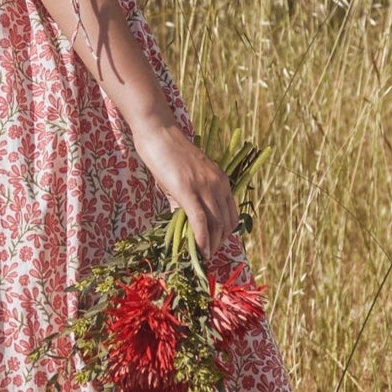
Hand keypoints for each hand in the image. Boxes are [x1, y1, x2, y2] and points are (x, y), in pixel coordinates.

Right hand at [132, 119, 240, 262]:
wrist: (159, 134)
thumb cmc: (168, 155)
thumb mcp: (185, 178)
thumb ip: (186, 199)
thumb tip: (181, 219)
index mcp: (221, 181)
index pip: (231, 215)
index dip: (225, 235)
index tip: (214, 245)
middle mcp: (218, 184)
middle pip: (225, 223)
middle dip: (217, 244)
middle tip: (207, 257)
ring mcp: (204, 187)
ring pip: (215, 224)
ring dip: (210, 245)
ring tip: (202, 257)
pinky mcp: (188, 191)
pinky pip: (199, 221)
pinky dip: (200, 239)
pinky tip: (197, 250)